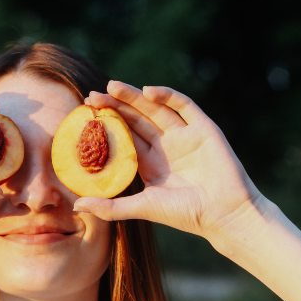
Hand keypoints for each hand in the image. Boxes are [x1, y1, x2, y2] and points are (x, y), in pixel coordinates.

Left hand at [77, 81, 268, 239]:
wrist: (224, 213)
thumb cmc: (185, 214)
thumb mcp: (143, 208)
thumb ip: (111, 207)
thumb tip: (77, 205)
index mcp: (151, 163)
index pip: (124, 137)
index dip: (106, 124)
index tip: (85, 115)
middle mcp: (166, 146)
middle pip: (136, 119)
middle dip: (115, 106)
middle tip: (91, 97)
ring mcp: (184, 135)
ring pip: (155, 109)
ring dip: (134, 96)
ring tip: (112, 86)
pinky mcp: (203, 128)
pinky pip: (183, 106)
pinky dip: (167, 96)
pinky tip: (148, 91)